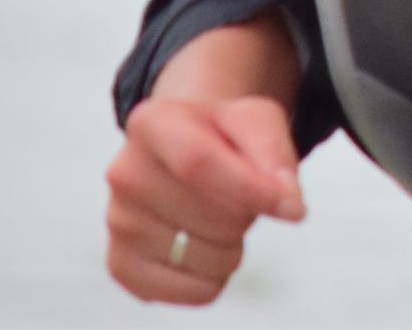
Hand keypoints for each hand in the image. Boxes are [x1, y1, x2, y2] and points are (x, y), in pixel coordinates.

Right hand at [103, 21, 306, 305]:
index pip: (198, 162)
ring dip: (233, 245)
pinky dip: (216, 276)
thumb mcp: (254, 120)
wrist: (178, 151)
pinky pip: (198, 291)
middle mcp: (125, 173)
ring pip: (210, 258)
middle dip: (247, 213)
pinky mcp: (123, 265)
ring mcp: (119, 223)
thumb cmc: (219, 135)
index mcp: (151, 123)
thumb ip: (275, 152)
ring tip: (216, 216)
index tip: (292, 206)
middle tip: (236, 193)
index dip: (251, 189)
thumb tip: (289, 203)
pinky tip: (202, 245)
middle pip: (215, 216)